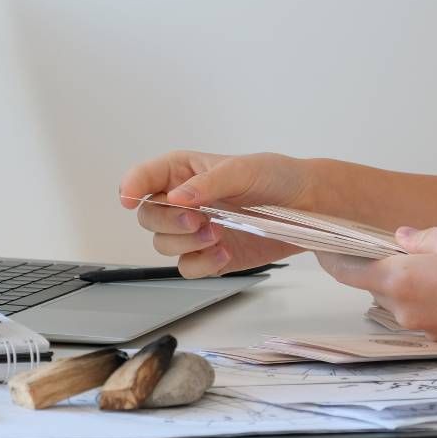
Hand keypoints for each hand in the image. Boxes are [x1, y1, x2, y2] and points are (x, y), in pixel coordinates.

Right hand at [119, 150, 316, 276]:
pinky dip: (202, 263)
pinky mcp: (210, 256)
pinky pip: (188, 267)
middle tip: (196, 220)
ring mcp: (195, 231)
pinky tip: (224, 252)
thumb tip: (178, 197)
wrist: (307, 207)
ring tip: (217, 234)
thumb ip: (209, 183)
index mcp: (184, 171)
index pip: (145, 177)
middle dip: (167, 221)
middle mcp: (183, 202)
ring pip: (162, 244)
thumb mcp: (244, 170)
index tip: (128, 198)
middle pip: (148, 216)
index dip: (131, 186)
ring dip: (185, 243)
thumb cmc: (276, 177)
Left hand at [316, 217, 436, 350]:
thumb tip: (402, 240)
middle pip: (375, 284)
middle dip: (379, 263)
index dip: (332, 254)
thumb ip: (423, 238)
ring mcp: (430, 330)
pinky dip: (430, 294)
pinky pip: (427, 312)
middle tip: (392, 239)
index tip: (322, 241)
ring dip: (409, 279)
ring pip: (402, 299)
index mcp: (401, 281)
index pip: (347, 270)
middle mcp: (408, 312)